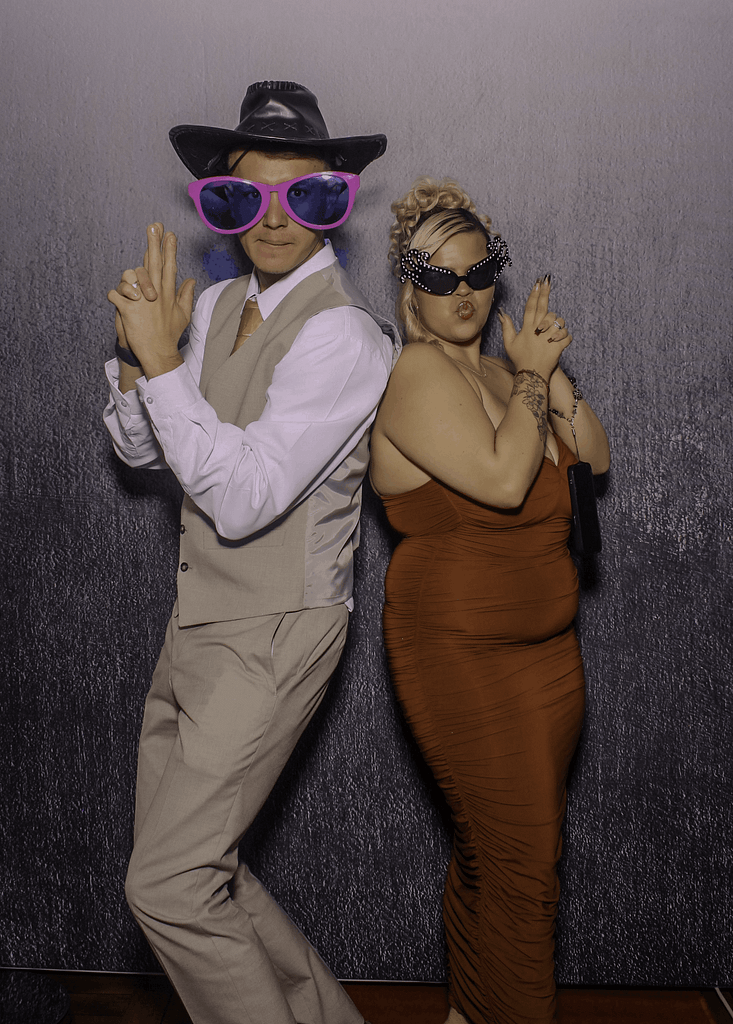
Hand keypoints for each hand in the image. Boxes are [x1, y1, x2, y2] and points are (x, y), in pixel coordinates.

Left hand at [107, 223, 194, 377]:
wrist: (158, 354)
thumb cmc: (169, 335)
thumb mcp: (183, 315)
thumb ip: (186, 295)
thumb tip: (191, 280)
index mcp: (168, 294)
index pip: (170, 267)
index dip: (169, 249)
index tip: (170, 233)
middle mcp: (157, 294)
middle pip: (155, 264)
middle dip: (154, 243)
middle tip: (153, 226)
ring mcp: (143, 302)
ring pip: (132, 276)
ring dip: (129, 277)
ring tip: (130, 285)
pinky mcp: (129, 310)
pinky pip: (115, 295)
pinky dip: (114, 295)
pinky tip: (117, 300)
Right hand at [497, 276, 571, 380]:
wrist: (531, 375)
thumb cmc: (520, 359)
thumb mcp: (509, 343)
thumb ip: (507, 327)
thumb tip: (502, 313)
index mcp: (526, 329)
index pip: (530, 307)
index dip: (534, 294)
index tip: (537, 283)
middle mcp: (538, 331)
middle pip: (543, 308)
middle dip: (545, 293)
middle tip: (547, 280)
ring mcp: (548, 338)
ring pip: (559, 321)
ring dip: (559, 323)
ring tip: (555, 330)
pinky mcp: (558, 347)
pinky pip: (567, 336)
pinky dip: (566, 338)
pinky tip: (561, 342)